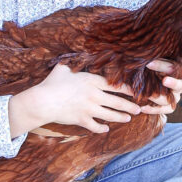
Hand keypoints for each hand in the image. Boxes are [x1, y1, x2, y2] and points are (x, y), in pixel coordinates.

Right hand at [9, 64, 141, 136]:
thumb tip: (79, 52)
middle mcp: (94, 95)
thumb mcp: (64, 68)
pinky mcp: (82, 120)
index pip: (114, 85)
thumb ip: (75, 62)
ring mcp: (89, 109)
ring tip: (128, 119)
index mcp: (91, 81)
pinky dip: (101, 128)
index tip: (135, 92)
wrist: (43, 101)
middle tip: (138, 109)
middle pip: (117, 102)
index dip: (127, 90)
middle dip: (129, 107)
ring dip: (120, 117)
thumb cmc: (52, 83)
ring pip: (110, 115)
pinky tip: (106, 128)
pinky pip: (95, 126)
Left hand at [138, 58, 181, 116]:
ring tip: (148, 96)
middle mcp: (179, 84)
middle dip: (171, 82)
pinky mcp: (169, 106)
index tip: (149, 63)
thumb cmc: (150, 68)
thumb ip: (150, 58)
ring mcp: (175, 96)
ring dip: (159, 98)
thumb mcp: (152, 62)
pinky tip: (142, 108)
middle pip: (178, 85)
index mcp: (178, 71)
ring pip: (171, 99)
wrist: (150, 84)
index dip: (162, 66)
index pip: (173, 68)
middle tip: (163, 80)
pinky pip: (165, 110)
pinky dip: (154, 109)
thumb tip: (141, 53)